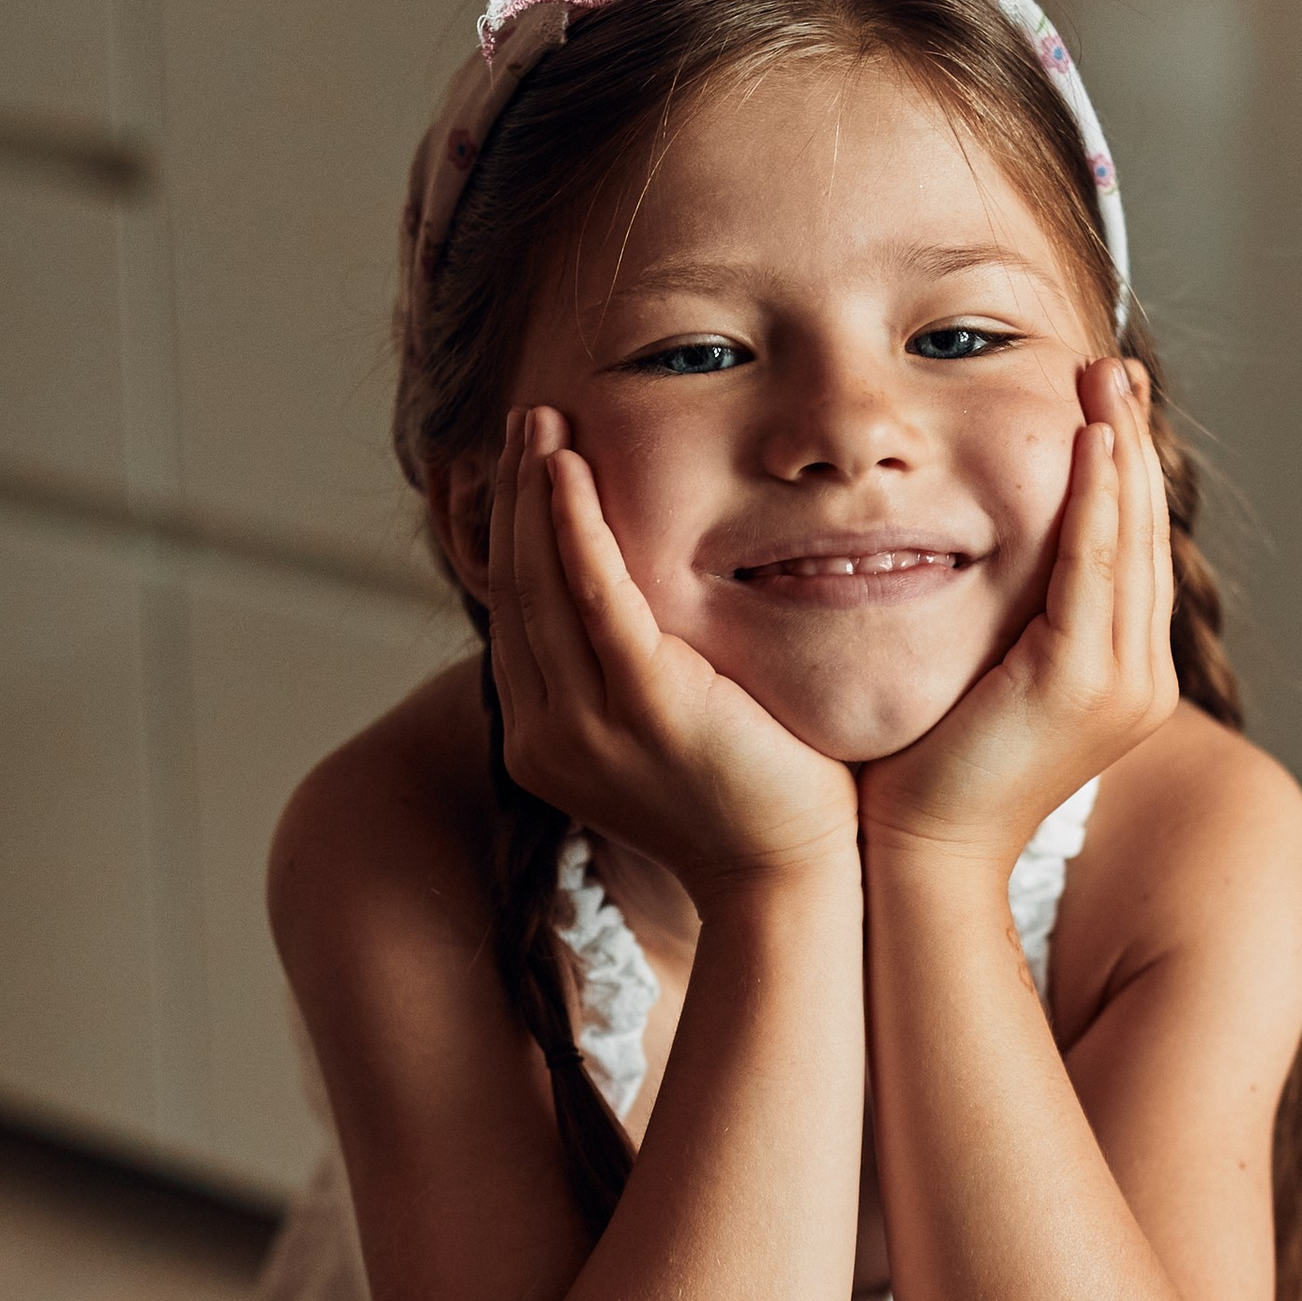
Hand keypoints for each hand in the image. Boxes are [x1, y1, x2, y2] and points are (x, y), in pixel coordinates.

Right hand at [489, 407, 857, 906]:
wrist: (788, 879)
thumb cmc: (752, 806)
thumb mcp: (668, 738)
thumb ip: (635, 681)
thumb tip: (637, 623)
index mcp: (546, 744)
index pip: (517, 619)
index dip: (513, 536)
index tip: (527, 467)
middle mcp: (548, 737)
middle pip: (515, 591)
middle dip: (513, 499)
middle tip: (526, 421)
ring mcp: (588, 725)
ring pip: (541, 583)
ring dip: (534, 492)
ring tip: (540, 422)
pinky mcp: (643, 704)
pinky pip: (593, 593)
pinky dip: (573, 524)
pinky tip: (567, 468)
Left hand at [857, 357, 1176, 869]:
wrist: (920, 852)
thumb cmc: (928, 772)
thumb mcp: (982, 676)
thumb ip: (1006, 619)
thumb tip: (977, 551)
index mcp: (1121, 675)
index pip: (1129, 550)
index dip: (1122, 469)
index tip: (1106, 398)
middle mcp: (1139, 679)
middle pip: (1143, 534)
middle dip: (1130, 441)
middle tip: (1112, 366)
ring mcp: (1121, 683)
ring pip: (1128, 540)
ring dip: (1118, 451)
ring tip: (1105, 379)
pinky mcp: (1082, 682)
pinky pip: (1095, 568)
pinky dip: (1095, 499)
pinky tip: (1088, 440)